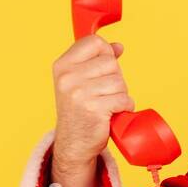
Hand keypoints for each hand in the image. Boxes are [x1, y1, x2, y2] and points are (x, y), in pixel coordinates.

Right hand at [50, 35, 134, 172]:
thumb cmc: (80, 110)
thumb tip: (118, 46)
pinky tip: (112, 113)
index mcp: (62, 65)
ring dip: (120, 94)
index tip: (102, 68)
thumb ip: (97, 60)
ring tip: (106, 104)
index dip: (106, 53)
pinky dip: (125, 107)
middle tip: (102, 94)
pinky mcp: (94, 109)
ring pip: (119, 81)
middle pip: (111, 62)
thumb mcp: (80, 81)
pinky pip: (124, 99)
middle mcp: (68, 77)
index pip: (94, 42)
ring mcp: (79, 93)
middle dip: (115, 78)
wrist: (74, 143)